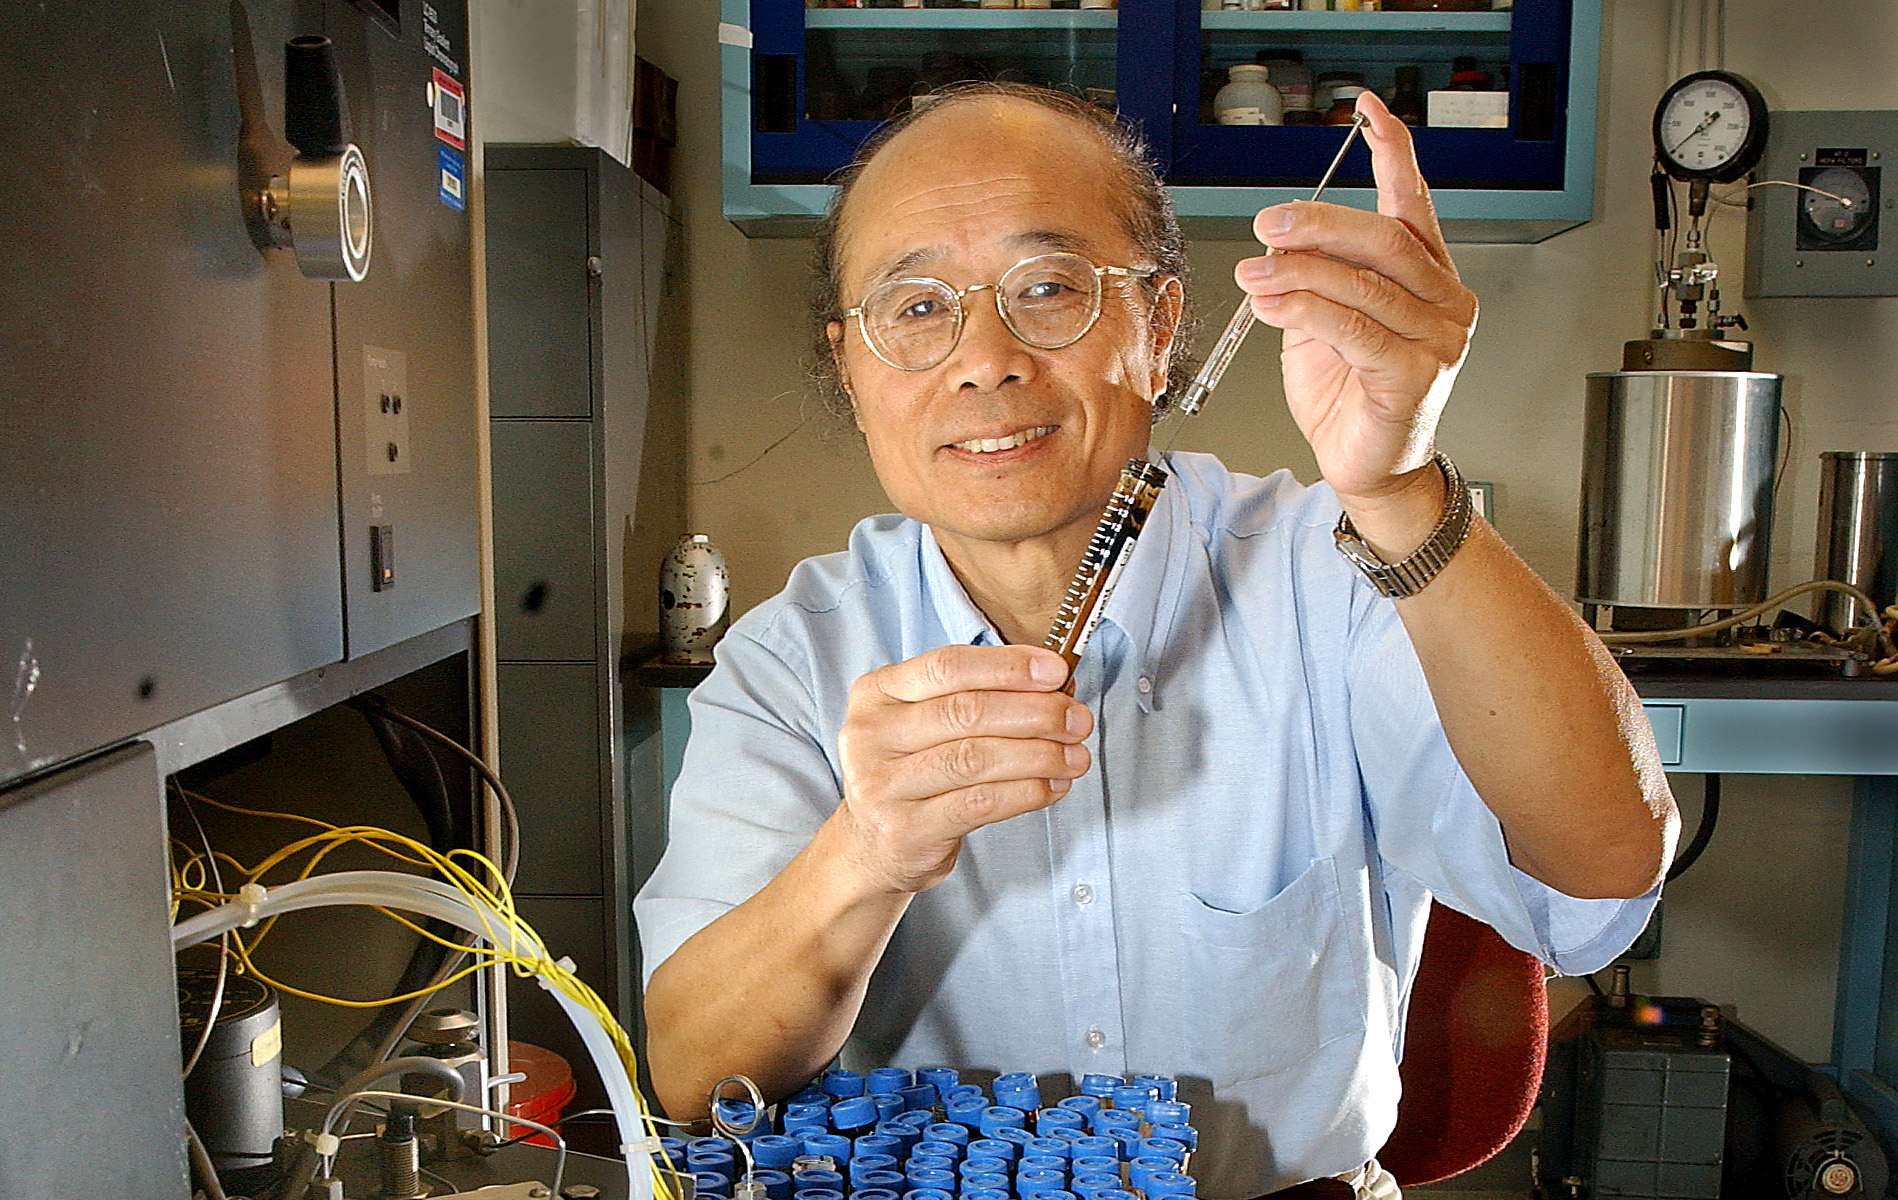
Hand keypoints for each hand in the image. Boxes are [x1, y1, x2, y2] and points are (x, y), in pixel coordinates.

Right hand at [834, 644, 1092, 893]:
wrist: (872, 844)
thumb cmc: (913, 771)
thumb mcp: (925, 722)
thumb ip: (979, 696)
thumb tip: (1056, 683)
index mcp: (877, 693)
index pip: (947, 666)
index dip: (1007, 666)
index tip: (1056, 671)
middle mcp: (872, 735)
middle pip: (966, 712)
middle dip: (1035, 712)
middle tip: (1077, 720)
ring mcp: (884, 785)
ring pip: (977, 759)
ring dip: (1039, 755)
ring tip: (1075, 756)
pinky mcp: (907, 829)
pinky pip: (981, 803)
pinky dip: (1026, 792)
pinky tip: (1053, 786)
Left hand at [1235, 90, 1478, 508]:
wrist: (1367, 466)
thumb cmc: (1349, 395)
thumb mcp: (1323, 319)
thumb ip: (1314, 275)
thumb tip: (1281, 235)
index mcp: (1428, 277)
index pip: (1413, 203)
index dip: (1394, 153)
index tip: (1369, 113)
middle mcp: (1444, 302)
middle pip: (1384, 239)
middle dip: (1320, 223)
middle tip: (1269, 223)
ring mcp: (1437, 340)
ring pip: (1364, 284)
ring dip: (1299, 272)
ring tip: (1254, 272)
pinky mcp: (1413, 376)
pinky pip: (1354, 329)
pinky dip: (1306, 310)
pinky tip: (1272, 304)